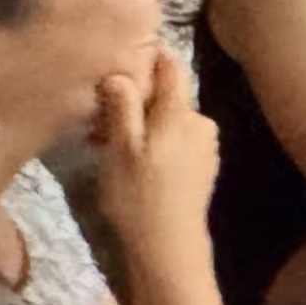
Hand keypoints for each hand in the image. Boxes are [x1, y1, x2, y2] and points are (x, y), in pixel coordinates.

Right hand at [91, 47, 218, 250]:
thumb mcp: (120, 148)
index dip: (148, 59)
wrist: (168, 245)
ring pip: (170, 120)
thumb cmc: (137, 194)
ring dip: (142, 124)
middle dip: (136, 101)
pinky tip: (133, 161)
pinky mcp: (204, 166)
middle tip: (99, 118)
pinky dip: (155, 142)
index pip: (171, 68)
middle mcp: (201, 123)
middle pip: (168, 96)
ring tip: (107, 143)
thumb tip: (121, 73)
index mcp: (181, 113)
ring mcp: (206, 146)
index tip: (122, 59)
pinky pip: (177, 141)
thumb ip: (123, 107)